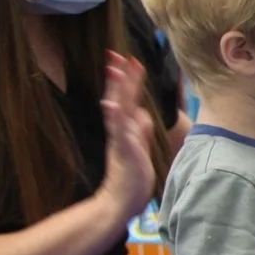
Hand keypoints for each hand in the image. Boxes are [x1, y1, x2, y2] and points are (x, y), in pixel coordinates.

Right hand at [98, 51, 156, 219]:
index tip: (130, 61)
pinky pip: (117, 132)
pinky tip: (111, 106)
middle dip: (121, 76)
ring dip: (117, 89)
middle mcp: (121, 130)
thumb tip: (143, 114)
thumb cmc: (131, 177)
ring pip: (118, 109)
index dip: (129, 81)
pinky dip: (114, 118)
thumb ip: (141, 131)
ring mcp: (120, 139)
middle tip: (117, 54)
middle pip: (120, 98)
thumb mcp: (140, 148)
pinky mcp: (122, 151)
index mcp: (126, 129)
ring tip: (116, 70)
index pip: (128, 99)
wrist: (120, 200)